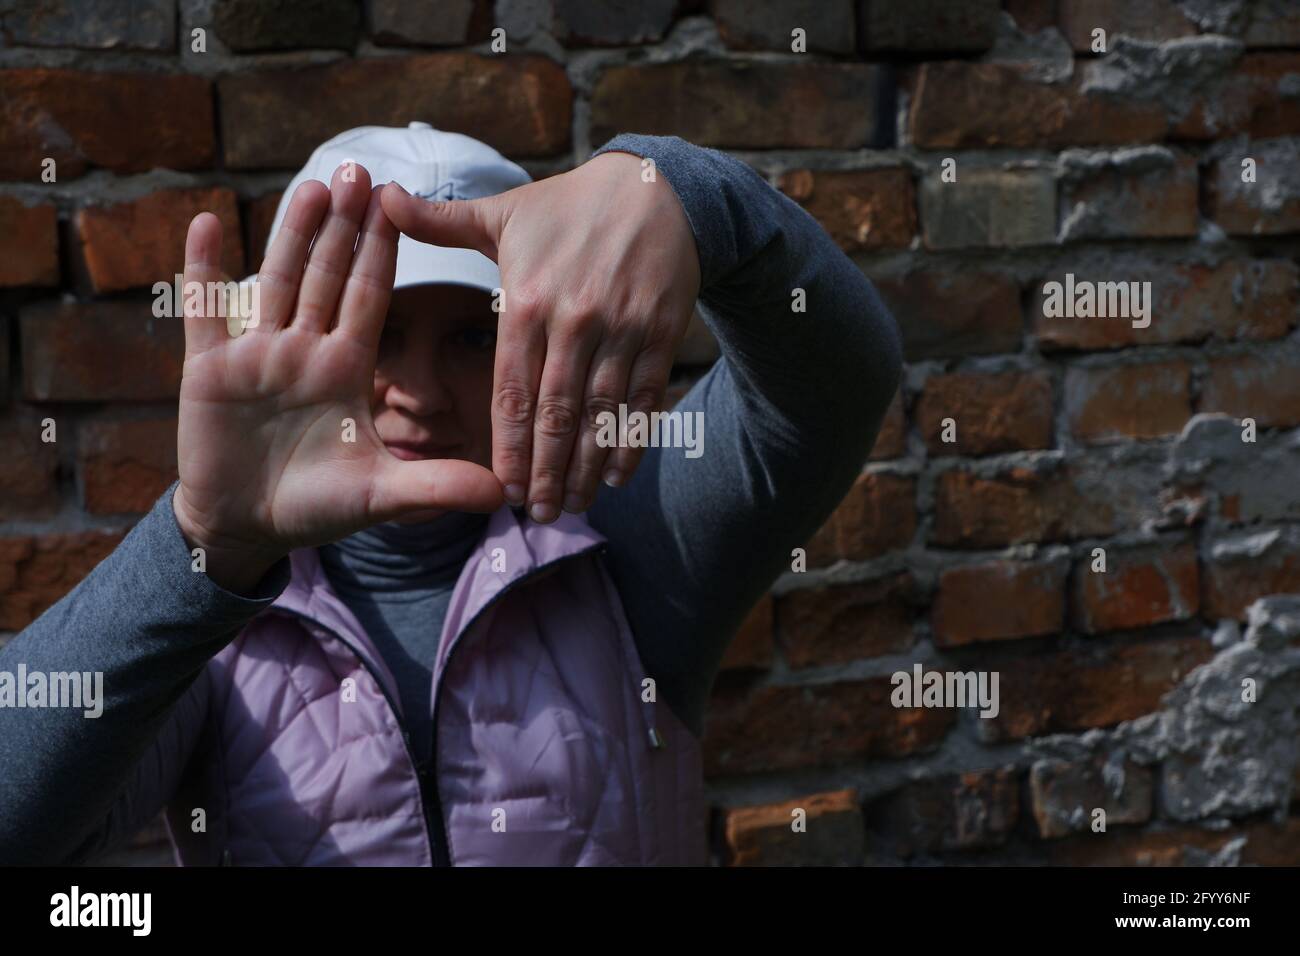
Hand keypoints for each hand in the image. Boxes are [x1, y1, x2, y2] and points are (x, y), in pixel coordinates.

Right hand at [173, 164, 503, 592]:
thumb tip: (504, 494)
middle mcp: (304, 351)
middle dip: (343, 226)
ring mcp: (256, 355)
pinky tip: (205, 223)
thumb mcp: (379, 496)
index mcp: (346, 368)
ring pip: (276, 281)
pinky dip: (202, 271)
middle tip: (360, 170)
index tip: (398, 204)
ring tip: (311, 187)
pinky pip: (205, 312)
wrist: (249, 528)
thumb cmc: (317, 508)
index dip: (382, 252)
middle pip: (327, 277)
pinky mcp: (208, 369)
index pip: (370, 298)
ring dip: (290, 235)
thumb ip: (437, 487)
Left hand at [381, 150, 701, 522]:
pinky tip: (616, 475)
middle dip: (546, 471)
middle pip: (557, 413)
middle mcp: (575, 320)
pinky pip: (645, 399)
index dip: (509, 446)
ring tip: (573, 506)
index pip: (513, 389)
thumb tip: (382, 199)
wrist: (656, 189)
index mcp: (529, 300)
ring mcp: (622, 330)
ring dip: (586, 467)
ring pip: (601, 413)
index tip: (503, 489)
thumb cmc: (569, 206)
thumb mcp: (504, 211)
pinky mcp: (661, 333)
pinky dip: (630, 440)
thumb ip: (442, 222)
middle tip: (538, 515)